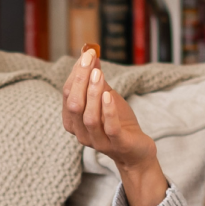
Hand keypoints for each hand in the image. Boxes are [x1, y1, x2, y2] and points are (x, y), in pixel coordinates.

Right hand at [62, 48, 168, 205]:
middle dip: (80, 79)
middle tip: (89, 59)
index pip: (68, 94)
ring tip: (98, 73)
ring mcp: (98, 141)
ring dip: (92, 93)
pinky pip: (109, 128)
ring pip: (89, 117)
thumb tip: (91, 54)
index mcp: (74, 121)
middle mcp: (81, 133)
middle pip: (74, 104)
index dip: (76, 73)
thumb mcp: (107, 99)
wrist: (136, 151)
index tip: (87, 54)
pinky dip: (108, 110)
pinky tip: (109, 94)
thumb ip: (97, 80)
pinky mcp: (117, 144)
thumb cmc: (119, 123)